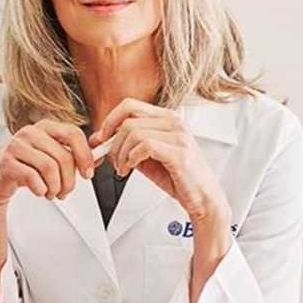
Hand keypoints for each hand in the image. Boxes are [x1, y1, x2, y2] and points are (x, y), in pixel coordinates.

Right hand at [0, 119, 95, 205]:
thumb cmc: (27, 165)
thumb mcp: (52, 156)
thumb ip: (75, 155)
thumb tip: (99, 158)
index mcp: (46, 127)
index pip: (73, 133)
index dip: (85, 155)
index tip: (88, 174)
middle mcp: (30, 132)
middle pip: (63, 156)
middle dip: (70, 180)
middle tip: (67, 192)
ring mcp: (16, 146)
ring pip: (49, 168)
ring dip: (56, 187)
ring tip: (53, 193)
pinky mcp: (6, 162)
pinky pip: (32, 178)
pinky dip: (41, 189)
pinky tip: (40, 191)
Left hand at [92, 99, 231, 228]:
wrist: (202, 198)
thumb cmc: (178, 178)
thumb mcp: (147, 158)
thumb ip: (127, 145)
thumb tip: (100, 140)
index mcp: (167, 118)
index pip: (130, 105)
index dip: (110, 120)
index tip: (102, 138)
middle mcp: (174, 122)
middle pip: (128, 119)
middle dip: (112, 142)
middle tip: (111, 160)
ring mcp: (178, 136)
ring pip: (133, 133)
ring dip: (120, 154)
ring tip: (122, 168)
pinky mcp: (179, 152)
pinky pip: (144, 146)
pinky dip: (131, 158)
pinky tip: (131, 168)